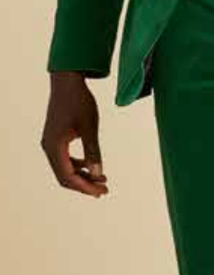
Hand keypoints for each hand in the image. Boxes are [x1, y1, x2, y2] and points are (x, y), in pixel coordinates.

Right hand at [40, 73, 108, 197]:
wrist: (67, 82)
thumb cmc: (79, 102)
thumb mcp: (89, 128)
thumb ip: (93, 152)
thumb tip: (97, 174)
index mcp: (54, 146)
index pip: (68, 177)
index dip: (85, 187)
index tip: (101, 192)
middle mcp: (49, 147)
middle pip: (64, 177)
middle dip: (84, 185)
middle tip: (104, 190)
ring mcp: (50, 143)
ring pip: (64, 169)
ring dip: (82, 176)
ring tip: (102, 179)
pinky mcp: (55, 139)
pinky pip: (64, 159)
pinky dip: (78, 166)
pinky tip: (92, 165)